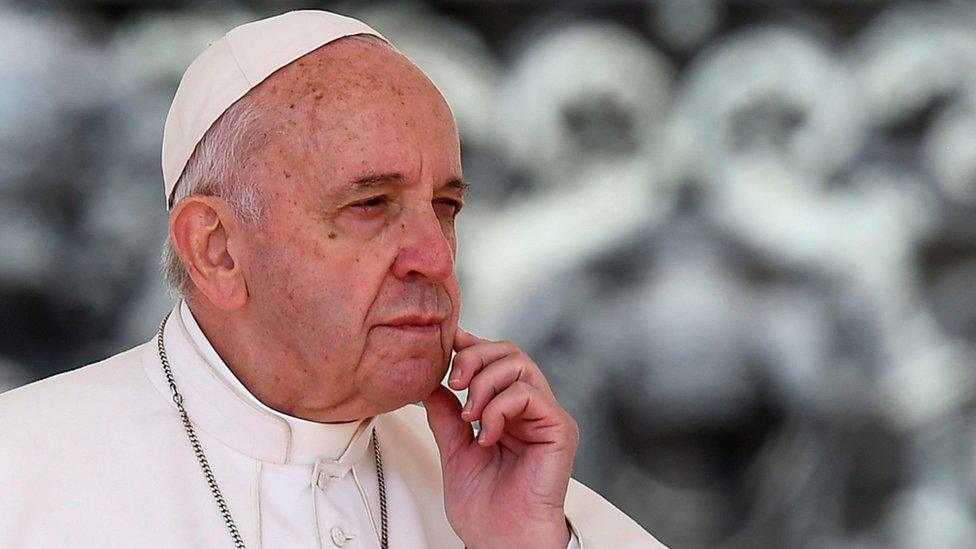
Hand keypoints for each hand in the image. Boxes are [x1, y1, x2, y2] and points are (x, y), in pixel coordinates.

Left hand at [423, 328, 578, 548]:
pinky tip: (486, 434)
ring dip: (485, 383)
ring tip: (469, 416)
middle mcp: (532, 409)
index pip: (496, 360)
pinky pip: (530, 394)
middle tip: (454, 383)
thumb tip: (430, 383)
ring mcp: (547, 417)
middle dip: (474, 358)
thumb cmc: (485, 510)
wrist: (502, 541)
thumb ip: (446, 416)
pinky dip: (500, 407)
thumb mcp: (453, 452)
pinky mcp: (559, 429)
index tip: (445, 344)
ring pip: (520, 364)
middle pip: (509, 352)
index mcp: (510, 411)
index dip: (472, 345)